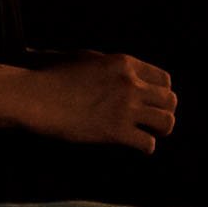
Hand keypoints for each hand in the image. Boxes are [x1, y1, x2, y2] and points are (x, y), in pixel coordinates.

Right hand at [23, 51, 175, 153]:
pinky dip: (145, 147)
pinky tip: (136, 146)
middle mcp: (131, 84)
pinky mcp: (116, 131)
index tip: (151, 102)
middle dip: (163, 111)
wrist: (37, 96)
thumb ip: (112, 66)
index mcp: (126, 64)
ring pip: (166, 122)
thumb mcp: (89, 58)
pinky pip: (148, 144)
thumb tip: (125, 74)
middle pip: (170, 101)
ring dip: (159, 130)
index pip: (164, 80)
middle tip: (152, 121)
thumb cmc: (55, 76)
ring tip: (148, 133)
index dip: (160, 93)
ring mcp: (125, 108)